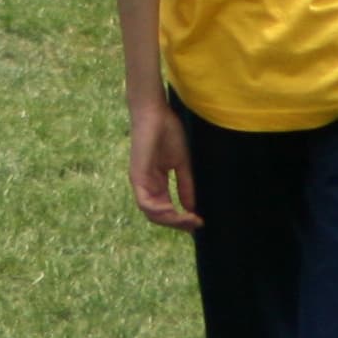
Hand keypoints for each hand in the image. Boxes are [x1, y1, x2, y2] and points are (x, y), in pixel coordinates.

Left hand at [128, 96, 198, 229]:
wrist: (156, 113)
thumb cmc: (168, 132)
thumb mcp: (181, 164)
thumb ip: (185, 186)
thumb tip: (192, 208)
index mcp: (156, 183)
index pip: (166, 210)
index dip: (181, 219)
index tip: (199, 222)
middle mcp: (146, 186)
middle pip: (158, 216)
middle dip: (178, 223)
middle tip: (196, 224)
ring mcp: (140, 182)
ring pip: (151, 213)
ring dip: (170, 220)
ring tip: (188, 219)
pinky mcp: (137, 176)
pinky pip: (145, 202)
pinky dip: (159, 211)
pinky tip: (173, 211)